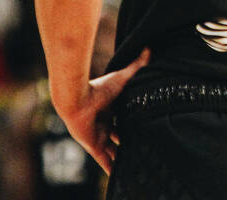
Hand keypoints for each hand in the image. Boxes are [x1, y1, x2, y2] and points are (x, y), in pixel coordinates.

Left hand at [54, 49, 149, 174]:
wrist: (77, 99)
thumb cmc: (98, 87)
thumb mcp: (123, 77)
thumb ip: (137, 65)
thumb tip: (149, 48)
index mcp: (112, 110)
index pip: (125, 119)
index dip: (135, 124)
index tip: (148, 127)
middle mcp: (105, 124)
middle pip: (121, 136)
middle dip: (131, 142)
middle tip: (147, 148)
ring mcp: (99, 136)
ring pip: (115, 151)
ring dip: (124, 157)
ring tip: (138, 166)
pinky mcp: (94, 146)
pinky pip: (105, 161)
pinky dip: (112, 169)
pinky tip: (120, 178)